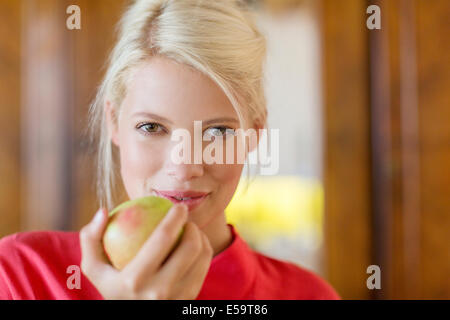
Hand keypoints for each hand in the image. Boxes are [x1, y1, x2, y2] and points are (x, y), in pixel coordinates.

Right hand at [79, 204, 212, 298]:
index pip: (162, 238)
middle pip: (190, 248)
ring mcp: (177, 298)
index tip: (178, 206)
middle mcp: (159, 291)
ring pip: (202, 258)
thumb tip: (102, 211)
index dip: (175, 217)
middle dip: (193, 226)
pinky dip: (204, 252)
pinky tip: (195, 244)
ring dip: (201, 237)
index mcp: (134, 280)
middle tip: (186, 218)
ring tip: (191, 229)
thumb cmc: (113, 287)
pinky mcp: (189, 300)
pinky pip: (203, 269)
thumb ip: (91, 239)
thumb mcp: (94, 269)